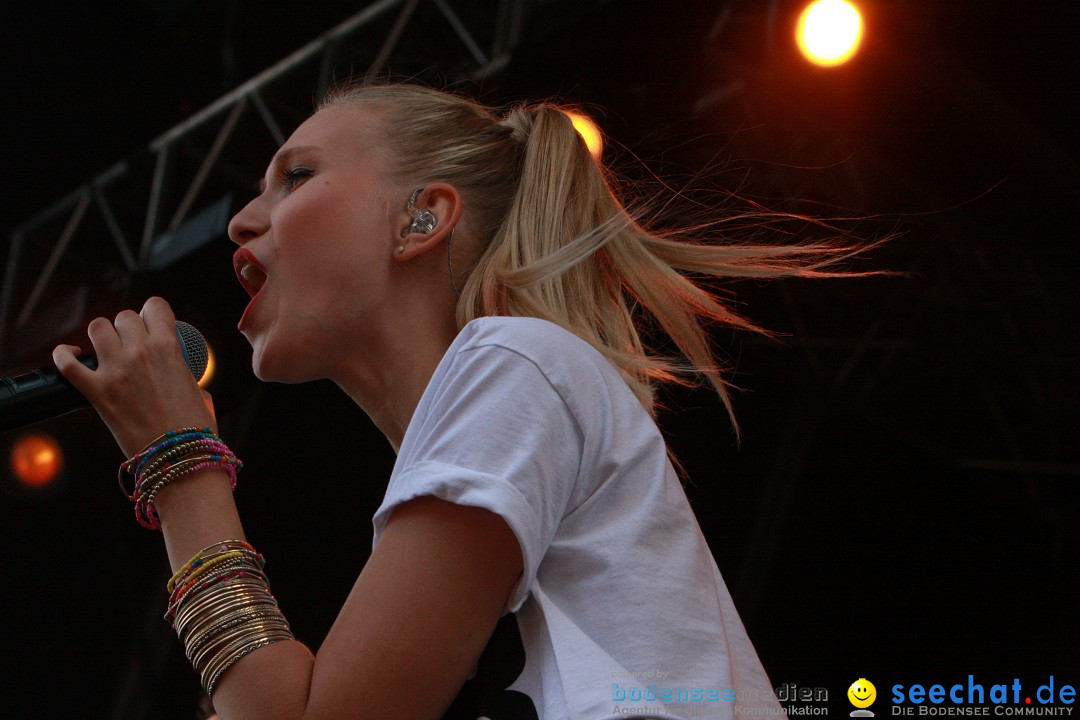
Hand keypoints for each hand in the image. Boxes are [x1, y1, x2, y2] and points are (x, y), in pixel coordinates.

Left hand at [52, 296, 216, 457]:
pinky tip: (70, 354)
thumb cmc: (195, 429)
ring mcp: (115, 371)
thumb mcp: (200, 391)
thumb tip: (180, 375)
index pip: (155, 306)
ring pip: (97, 328)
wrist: (179, 458)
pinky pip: (67, 363)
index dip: (153, 313)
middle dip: (128, 327)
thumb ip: (186, 374)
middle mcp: (140, 353)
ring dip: (102, 335)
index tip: (152, 324)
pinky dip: (64, 355)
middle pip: (124, 316)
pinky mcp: (95, 392)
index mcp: (169, 348)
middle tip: (132, 343)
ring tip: (107, 348)